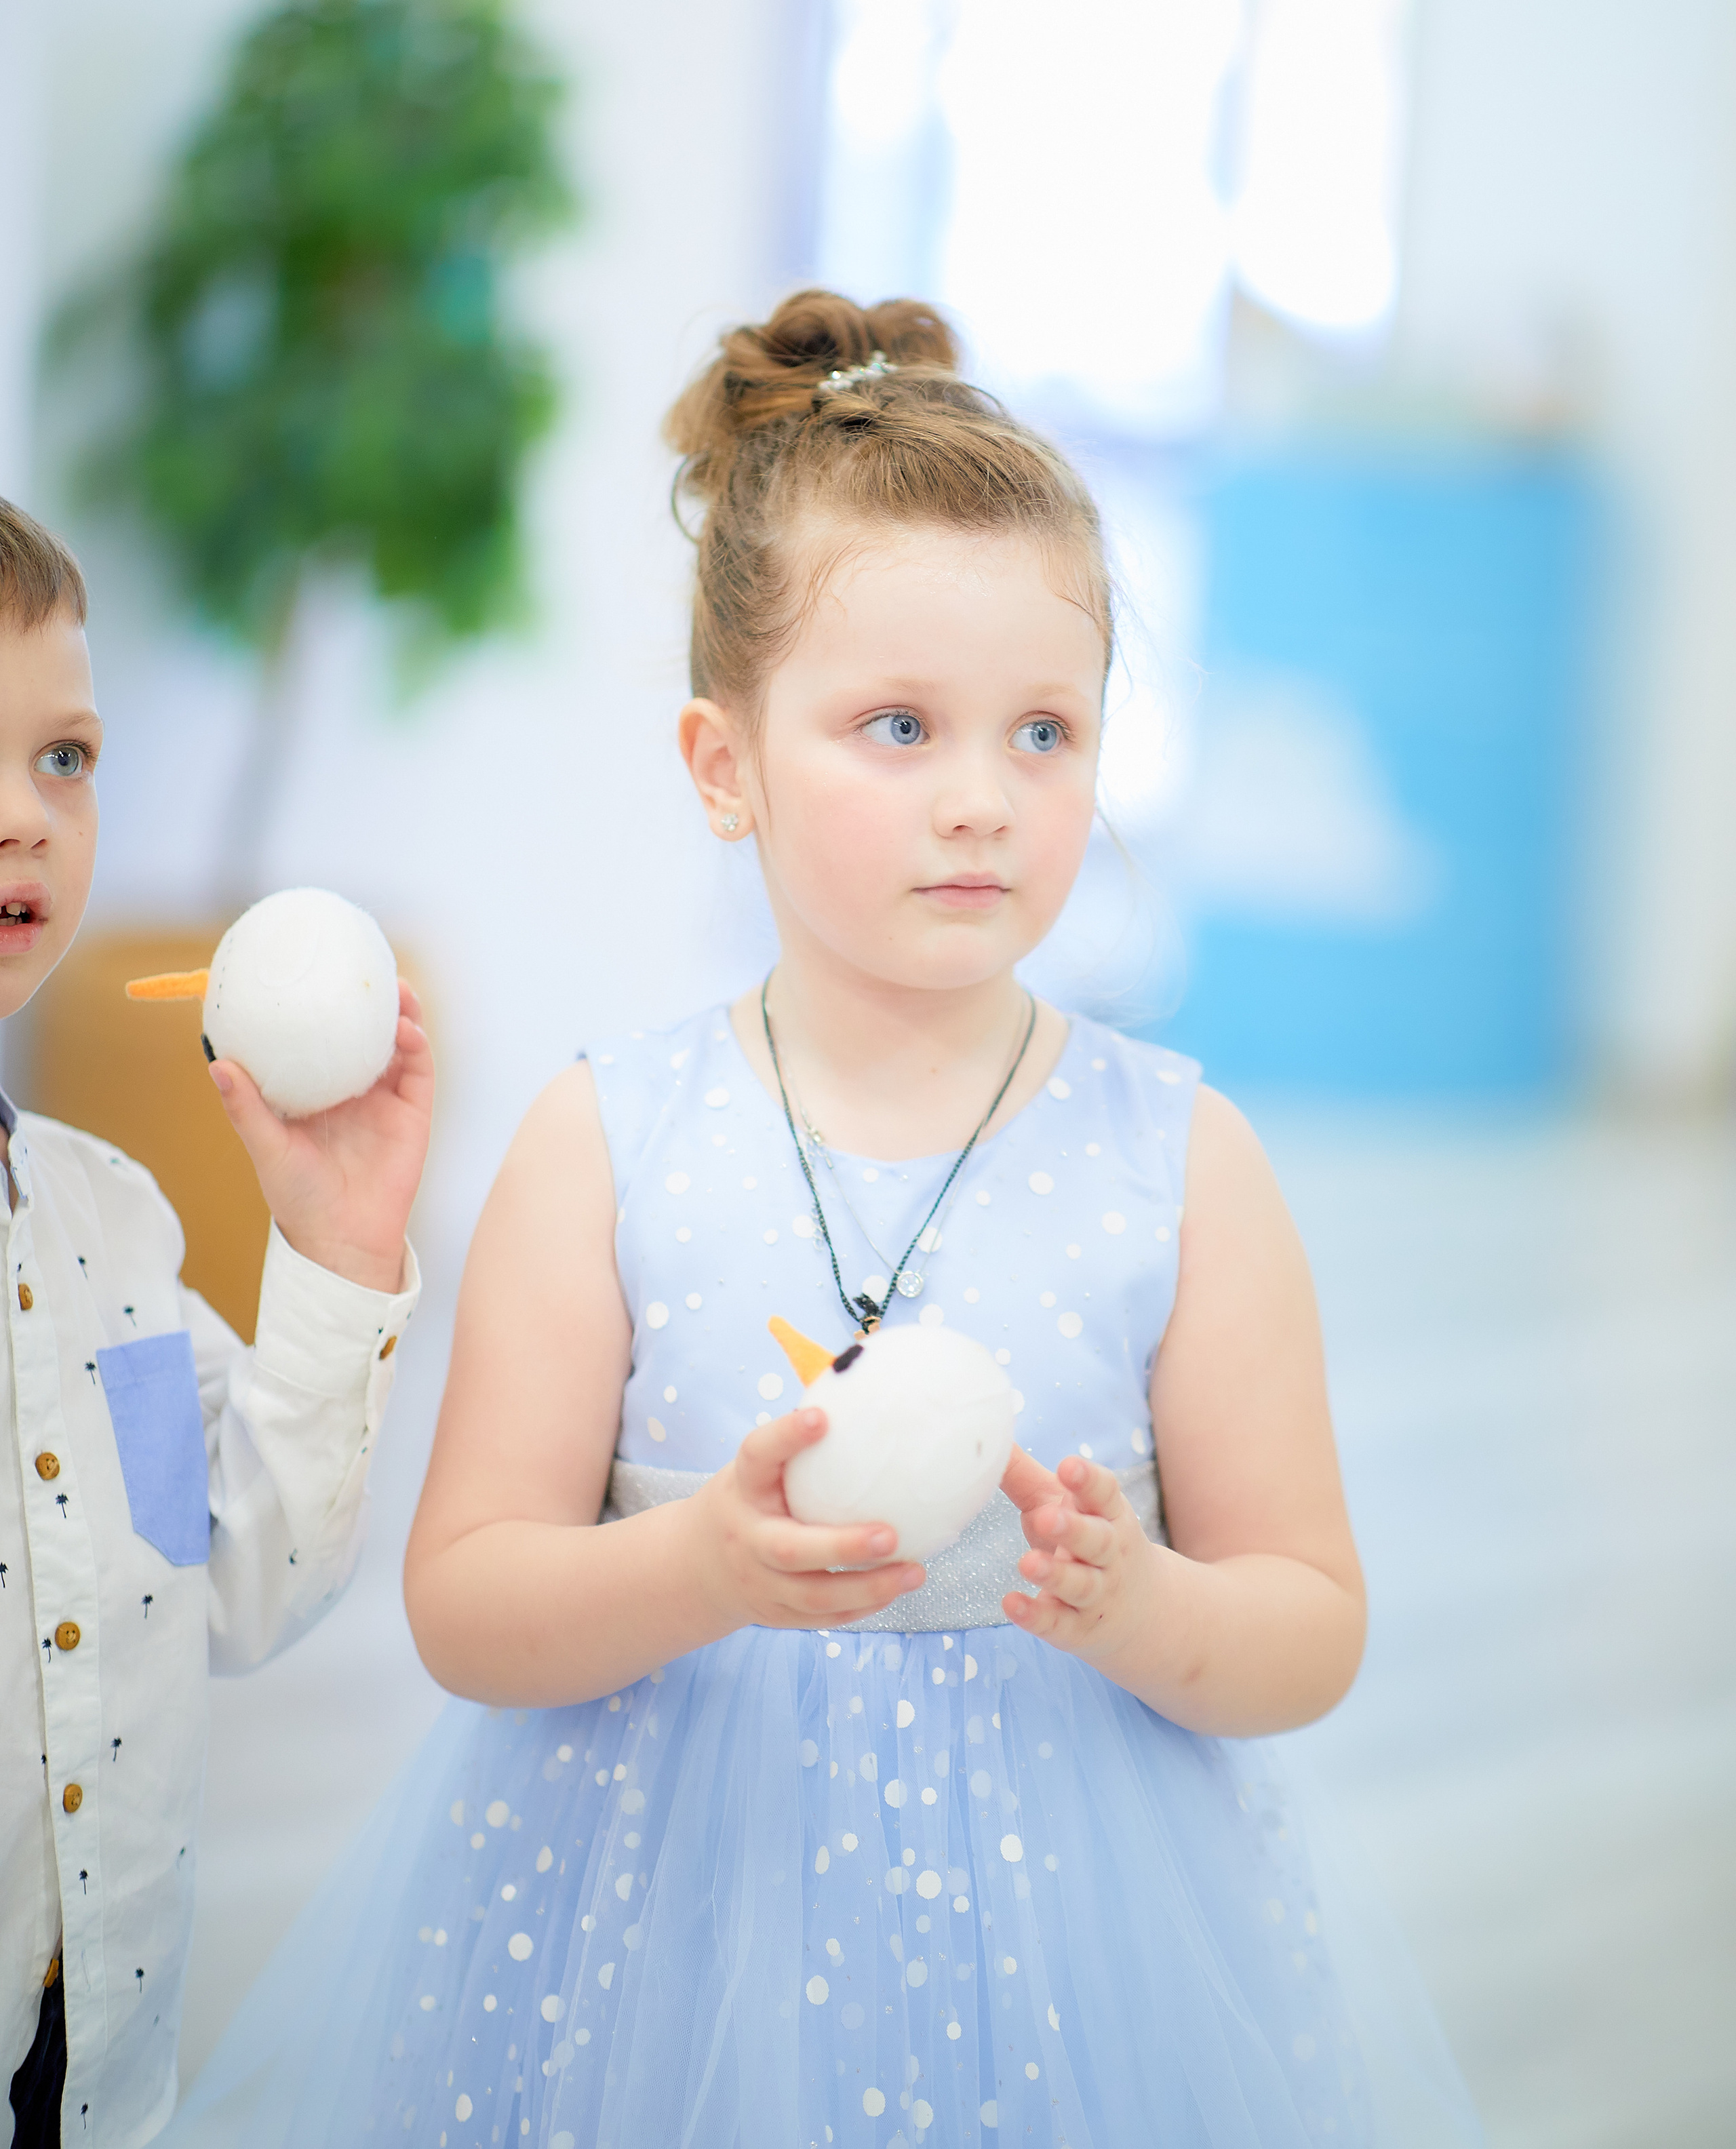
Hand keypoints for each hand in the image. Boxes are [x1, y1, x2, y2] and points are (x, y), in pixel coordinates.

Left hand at [209, 979, 432, 1292]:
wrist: (342, 1240)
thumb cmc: (297, 1198)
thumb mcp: (266, 1147)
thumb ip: (246, 1108)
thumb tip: (218, 1065)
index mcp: (317, 1091)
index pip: (320, 1039)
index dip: (321, 1007)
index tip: (313, 973)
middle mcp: (354, 1089)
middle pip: (365, 1032)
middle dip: (368, 1000)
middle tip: (363, 968)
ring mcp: (387, 1099)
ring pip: (398, 1044)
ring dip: (400, 1013)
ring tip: (395, 989)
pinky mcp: (414, 1114)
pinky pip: (419, 1072)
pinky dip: (415, 1047)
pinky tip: (406, 1030)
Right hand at [688, 1405, 926, 1631]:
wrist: (696, 1566)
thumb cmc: (751, 1497)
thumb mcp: (759, 1466)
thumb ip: (799, 1439)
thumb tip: (861, 1379)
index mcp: (742, 1488)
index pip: (756, 1456)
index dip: (784, 1437)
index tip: (820, 1417)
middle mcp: (747, 1538)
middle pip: (788, 1549)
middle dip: (841, 1546)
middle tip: (890, 1533)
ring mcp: (759, 1583)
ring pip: (813, 1595)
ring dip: (868, 1587)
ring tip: (915, 1571)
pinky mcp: (776, 1615)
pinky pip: (823, 1618)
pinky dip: (861, 1606)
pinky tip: (898, 1588)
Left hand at [998, 1445, 1158, 1665]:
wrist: (1141, 1611)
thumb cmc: (1086, 1542)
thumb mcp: (1062, 1504)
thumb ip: (1024, 1474)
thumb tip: (988, 1439)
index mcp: (1108, 1515)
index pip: (1105, 1493)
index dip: (1088, 1480)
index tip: (1068, 1466)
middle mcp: (1109, 1554)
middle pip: (1096, 1540)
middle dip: (1073, 1529)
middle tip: (1046, 1516)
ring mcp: (1098, 1594)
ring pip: (1080, 1584)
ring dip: (1055, 1574)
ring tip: (1026, 1563)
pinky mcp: (1079, 1629)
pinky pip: (1059, 1623)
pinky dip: (1036, 1616)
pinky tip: (1011, 1604)